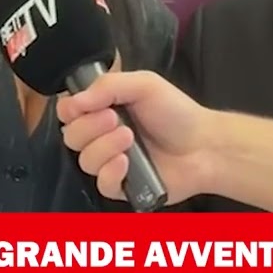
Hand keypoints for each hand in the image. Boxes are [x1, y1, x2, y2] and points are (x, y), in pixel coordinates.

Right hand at [56, 70, 216, 204]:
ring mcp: (110, 163)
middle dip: (90, 126)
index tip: (84, 106)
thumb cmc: (176, 113)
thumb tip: (76, 101)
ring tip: (130, 139)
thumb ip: (108, 85)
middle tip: (116, 119)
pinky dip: (111, 172)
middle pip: (71, 136)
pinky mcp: (122, 187)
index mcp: (103, 110)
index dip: (70, 110)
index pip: (68, 111)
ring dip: (104, 147)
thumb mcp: (145, 85)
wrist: (204, 145)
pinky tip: (126, 162)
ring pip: (85, 161)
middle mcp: (102, 137)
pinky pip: (101, 184)